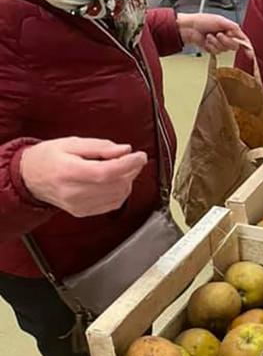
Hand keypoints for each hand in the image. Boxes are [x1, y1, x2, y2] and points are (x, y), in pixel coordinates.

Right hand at [20, 138, 146, 217]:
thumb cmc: (48, 158)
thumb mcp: (71, 142)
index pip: (106, 172)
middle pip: (115, 185)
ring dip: (128, 181)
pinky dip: (121, 192)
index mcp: (69, 172)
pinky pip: (113, 205)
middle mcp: (73, 192)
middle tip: (132, 158)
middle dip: (131, 171)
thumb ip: (99, 146)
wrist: (29, 177)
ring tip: (122, 168)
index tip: (140, 156)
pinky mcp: (83, 212)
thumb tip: (124, 150)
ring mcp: (78, 205)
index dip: (128, 164)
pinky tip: (116, 181)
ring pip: (118, 196)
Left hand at [176, 13, 252, 54]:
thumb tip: (242, 34)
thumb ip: (233, 27)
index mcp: (230, 29)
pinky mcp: (212, 49)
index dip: (247, 47)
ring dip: (216, 43)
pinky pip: (216, 52)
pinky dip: (211, 46)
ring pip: (224, 50)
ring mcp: (219, 44)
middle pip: (234, 46)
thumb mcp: (220, 20)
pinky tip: (206, 40)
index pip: (242, 39)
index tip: (250, 54)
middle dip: (226, 41)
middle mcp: (226, 37)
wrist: (189, 28)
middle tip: (219, 34)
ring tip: (209, 36)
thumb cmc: (202, 20)